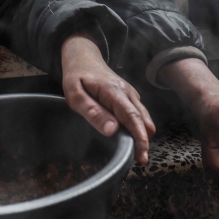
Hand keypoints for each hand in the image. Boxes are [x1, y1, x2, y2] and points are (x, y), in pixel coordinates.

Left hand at [60, 34, 155, 163]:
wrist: (83, 56)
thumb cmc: (76, 76)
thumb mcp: (75, 94)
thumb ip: (92, 112)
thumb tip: (112, 130)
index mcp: (114, 91)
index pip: (131, 117)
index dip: (139, 137)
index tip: (142, 156)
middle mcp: (127, 92)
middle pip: (142, 119)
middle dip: (144, 140)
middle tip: (140, 161)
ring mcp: (131, 93)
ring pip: (143, 117)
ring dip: (142, 134)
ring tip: (137, 153)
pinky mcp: (130, 96)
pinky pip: (138, 114)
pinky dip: (138, 126)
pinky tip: (130, 138)